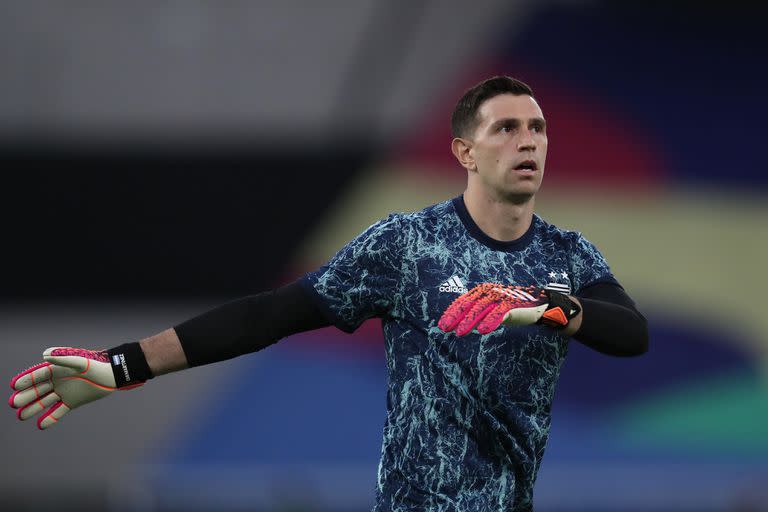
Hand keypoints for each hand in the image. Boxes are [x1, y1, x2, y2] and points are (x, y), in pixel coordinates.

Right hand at [9, 347, 142, 429]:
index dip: (26, 380)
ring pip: (44, 402)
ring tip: (20, 416)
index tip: (15, 385)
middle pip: (37, 390)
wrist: (113, 376)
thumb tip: (44, 355)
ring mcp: (64, 392)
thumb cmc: (97, 364)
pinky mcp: (71, 402)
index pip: (38, 375)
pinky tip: (40, 425)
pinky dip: (50, 418)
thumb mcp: (80, 360)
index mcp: (57, 369)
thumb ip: (62, 358)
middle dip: (25, 396)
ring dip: (33, 409)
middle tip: (14, 403)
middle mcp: (58, 381)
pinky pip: (58, 412)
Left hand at [438, 283, 579, 335]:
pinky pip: (500, 313)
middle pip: (471, 304)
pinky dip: (490, 321)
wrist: (543, 306)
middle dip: (456, 316)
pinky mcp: (514, 304)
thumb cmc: (516, 308)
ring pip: (482, 308)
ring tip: (459, 333)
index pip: (466, 300)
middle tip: (445, 328)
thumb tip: (464, 325)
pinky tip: (481, 331)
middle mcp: (493, 292)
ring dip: (470, 321)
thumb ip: (482, 315)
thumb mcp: (496, 310)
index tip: (443, 323)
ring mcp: (503, 297)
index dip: (453, 311)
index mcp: (486, 292)